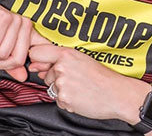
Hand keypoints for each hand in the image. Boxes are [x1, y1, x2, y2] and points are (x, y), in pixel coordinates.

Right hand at [0, 0, 40, 81]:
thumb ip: (10, 62)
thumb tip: (23, 76)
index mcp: (28, 32)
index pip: (42, 50)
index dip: (38, 65)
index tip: (28, 72)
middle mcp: (25, 25)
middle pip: (18, 59)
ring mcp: (16, 20)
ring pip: (4, 54)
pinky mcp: (4, 18)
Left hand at [28, 44, 150, 122]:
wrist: (116, 93)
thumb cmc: (102, 76)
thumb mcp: (82, 59)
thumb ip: (58, 60)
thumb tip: (35, 67)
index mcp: (67, 54)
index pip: (36, 52)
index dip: (37, 59)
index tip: (42, 63)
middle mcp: (61, 67)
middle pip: (45, 74)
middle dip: (56, 78)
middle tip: (76, 78)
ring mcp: (61, 84)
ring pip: (51, 87)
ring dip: (62, 89)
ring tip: (79, 87)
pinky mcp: (63, 99)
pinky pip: (58, 100)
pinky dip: (67, 99)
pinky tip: (80, 95)